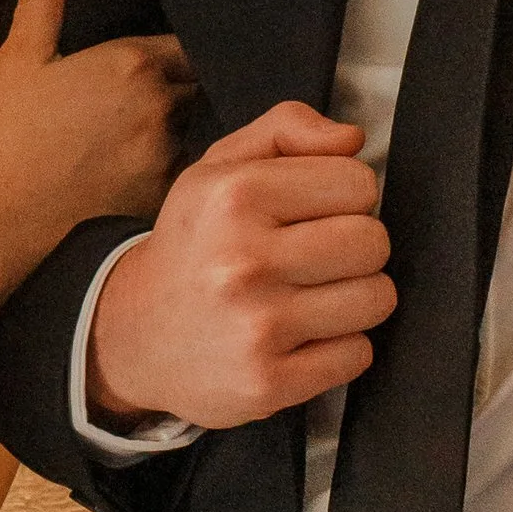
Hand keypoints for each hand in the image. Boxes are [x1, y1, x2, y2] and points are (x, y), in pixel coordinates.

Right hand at [0, 0, 191, 247]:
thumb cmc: (0, 131)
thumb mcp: (20, 56)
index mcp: (131, 63)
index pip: (186, 46)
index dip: (179, 52)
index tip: (167, 59)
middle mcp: (160, 106)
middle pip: (198, 87)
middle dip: (187, 87)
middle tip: (162, 97)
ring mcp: (166, 155)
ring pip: (196, 131)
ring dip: (182, 129)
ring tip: (153, 136)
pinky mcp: (162, 198)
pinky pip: (186, 175)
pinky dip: (178, 171)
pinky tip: (149, 174)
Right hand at [86, 101, 393, 430]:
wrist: (135, 334)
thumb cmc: (194, 246)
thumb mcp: (220, 168)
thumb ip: (286, 130)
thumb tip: (352, 139)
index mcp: (234, 196)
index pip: (357, 183)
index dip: (345, 196)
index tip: (314, 212)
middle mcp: (242, 260)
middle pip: (373, 241)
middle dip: (357, 247)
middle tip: (317, 258)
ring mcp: (257, 326)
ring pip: (376, 298)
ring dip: (355, 299)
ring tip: (311, 296)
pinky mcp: (269, 381)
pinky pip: (358, 355)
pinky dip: (340, 347)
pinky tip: (302, 337)